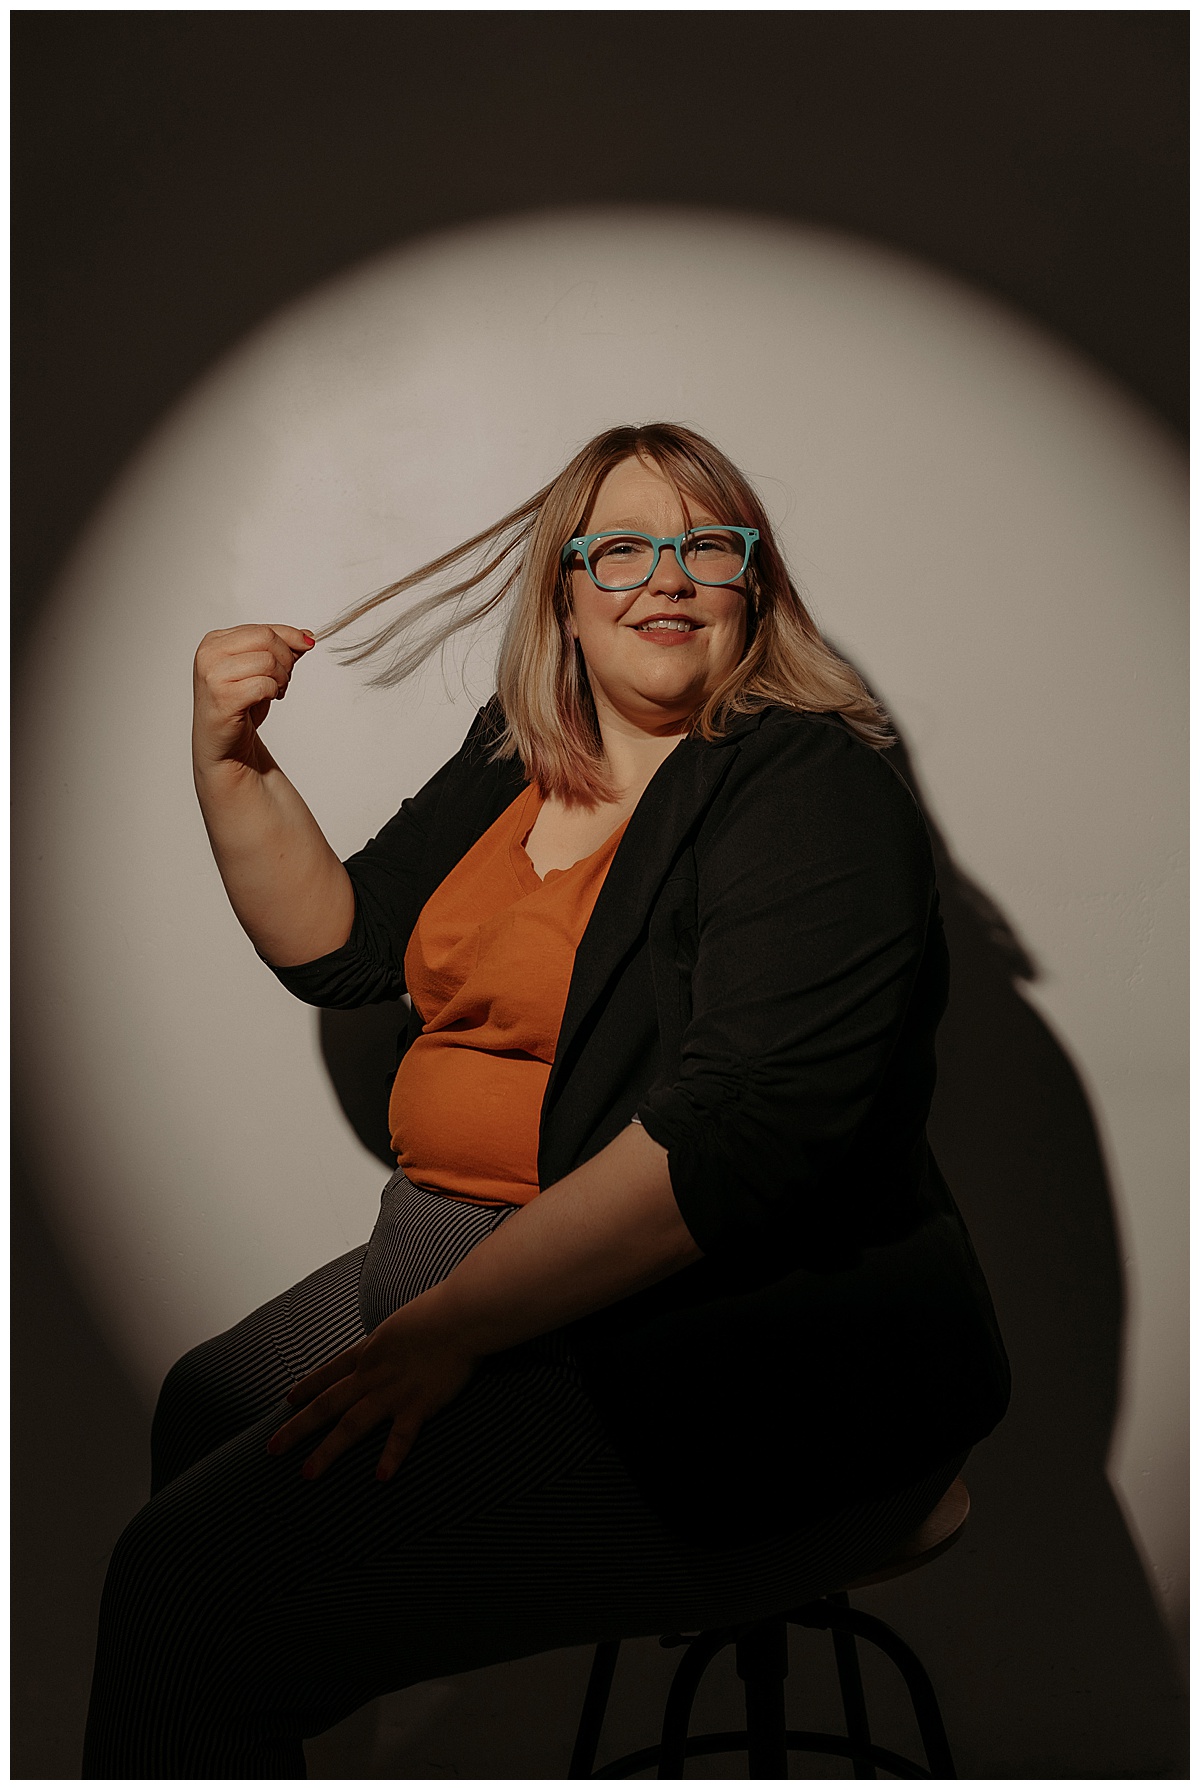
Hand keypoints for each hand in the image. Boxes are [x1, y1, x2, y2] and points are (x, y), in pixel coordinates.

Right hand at [192, 623, 315, 773]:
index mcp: (216, 641)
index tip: (307, 643)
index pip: (261, 628)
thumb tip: (306, 635)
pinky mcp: (223, 697)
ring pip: (267, 661)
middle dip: (286, 659)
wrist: (223, 741)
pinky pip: (264, 685)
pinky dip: (273, 692)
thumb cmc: (239, 704)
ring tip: (275, 690)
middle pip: (266, 639)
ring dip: (281, 678)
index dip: (290, 636)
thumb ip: (279, 650)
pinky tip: (268, 699)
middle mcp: (210, 654)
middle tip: (284, 677)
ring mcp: (214, 675)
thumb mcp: (259, 670)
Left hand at [266, 1302, 479, 1482]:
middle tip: (272, 1450)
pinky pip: (400, 1437)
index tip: (287, 1401)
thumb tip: (396, 1343)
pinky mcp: (418, 1405)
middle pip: (327, 1404)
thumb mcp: (404, 1322)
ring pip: (350, 1426)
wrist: (460, 1315)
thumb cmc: (441, 1310)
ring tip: (306, 1474)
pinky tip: (379, 1478)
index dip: (307, 1387)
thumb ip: (396, 1340)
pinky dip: (390, 1458)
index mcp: (369, 1351)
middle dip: (297, 1428)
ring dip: (327, 1452)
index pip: (330, 1372)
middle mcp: (373, 1375)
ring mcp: (393, 1392)